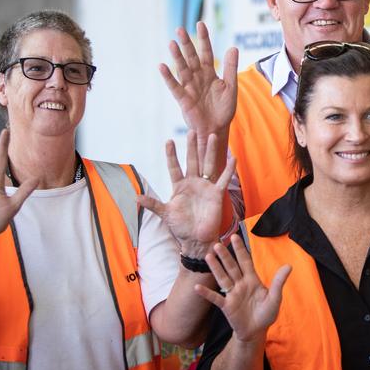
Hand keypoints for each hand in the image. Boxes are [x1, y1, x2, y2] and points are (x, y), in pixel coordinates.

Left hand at [138, 130, 235, 257]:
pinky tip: (233, 158)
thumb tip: (136, 197)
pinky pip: (223, 179)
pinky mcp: (216, 194)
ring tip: (211, 136)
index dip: (171, 155)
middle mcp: (193, 183)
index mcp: (179, 186)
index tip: (168, 141)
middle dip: (191, 146)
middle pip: (192, 160)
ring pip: (208, 165)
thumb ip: (153, 204)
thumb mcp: (165, 214)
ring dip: (209, 151)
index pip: (174, 167)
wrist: (196, 239)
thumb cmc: (181, 227)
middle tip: (192, 130)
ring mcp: (205, 187)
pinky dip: (228, 169)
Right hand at [160, 22, 237, 136]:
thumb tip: (233, 47)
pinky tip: (162, 66)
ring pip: (182, 68)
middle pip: (191, 57)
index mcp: (210, 73)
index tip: (200, 24)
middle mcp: (198, 77)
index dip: (203, 39)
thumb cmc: (224, 109)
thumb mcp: (231, 87)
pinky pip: (174, 86)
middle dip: (186, 43)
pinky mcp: (183, 99)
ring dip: (177, 56)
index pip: (206, 52)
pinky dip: (168, 77)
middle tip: (180, 29)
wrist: (217, 129)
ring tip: (172, 43)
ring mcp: (190, 87)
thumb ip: (231, 68)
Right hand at [194, 235, 291, 341]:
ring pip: (223, 278)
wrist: (256, 332)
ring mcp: (232, 294)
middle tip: (217, 243)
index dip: (240, 249)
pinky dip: (207, 293)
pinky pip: (215, 298)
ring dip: (215, 268)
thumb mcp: (275, 298)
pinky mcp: (226, 306)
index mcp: (252, 279)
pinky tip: (197, 287)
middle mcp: (240, 284)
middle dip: (225, 255)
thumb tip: (289, 265)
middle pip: (231, 267)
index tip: (234, 236)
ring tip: (208, 256)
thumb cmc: (266, 313)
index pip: (245, 261)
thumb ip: (278, 282)